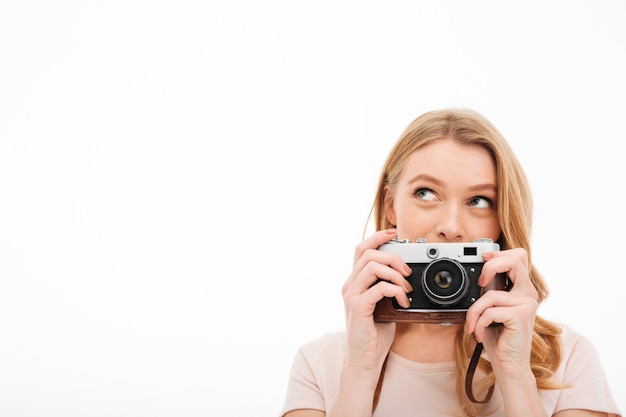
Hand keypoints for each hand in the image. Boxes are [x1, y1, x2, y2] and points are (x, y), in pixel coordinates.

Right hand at [341, 229, 412, 372]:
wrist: (365, 359)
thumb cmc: (375, 334)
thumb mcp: (384, 305)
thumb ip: (388, 287)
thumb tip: (406, 274)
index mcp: (354, 282)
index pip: (361, 249)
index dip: (377, 237)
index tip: (394, 234)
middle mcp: (349, 285)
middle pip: (368, 253)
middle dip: (393, 257)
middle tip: (407, 272)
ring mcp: (351, 294)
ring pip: (373, 266)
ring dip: (396, 275)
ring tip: (407, 289)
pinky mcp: (357, 306)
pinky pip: (379, 287)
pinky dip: (396, 291)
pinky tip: (404, 302)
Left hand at [464, 248, 538, 376]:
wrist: (508, 364)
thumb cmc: (498, 338)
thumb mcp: (490, 309)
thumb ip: (489, 291)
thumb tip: (479, 275)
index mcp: (522, 289)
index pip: (518, 257)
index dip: (500, 253)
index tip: (484, 258)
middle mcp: (528, 293)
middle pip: (514, 259)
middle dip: (490, 267)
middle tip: (480, 284)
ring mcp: (527, 303)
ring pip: (490, 294)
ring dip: (474, 312)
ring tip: (474, 326)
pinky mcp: (521, 315)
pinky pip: (490, 311)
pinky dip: (480, 323)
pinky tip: (481, 334)